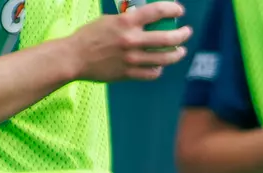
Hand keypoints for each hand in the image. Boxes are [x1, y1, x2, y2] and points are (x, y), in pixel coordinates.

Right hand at [68, 2, 191, 82]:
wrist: (75, 57)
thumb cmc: (90, 35)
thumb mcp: (109, 20)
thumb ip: (129, 21)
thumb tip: (146, 20)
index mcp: (126, 22)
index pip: (156, 11)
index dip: (172, 9)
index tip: (180, 11)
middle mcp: (131, 40)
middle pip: (167, 38)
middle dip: (182, 35)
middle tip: (187, 33)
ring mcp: (132, 59)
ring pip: (164, 58)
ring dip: (176, 54)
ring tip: (180, 51)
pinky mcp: (129, 74)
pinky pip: (152, 73)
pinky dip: (158, 69)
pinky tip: (160, 66)